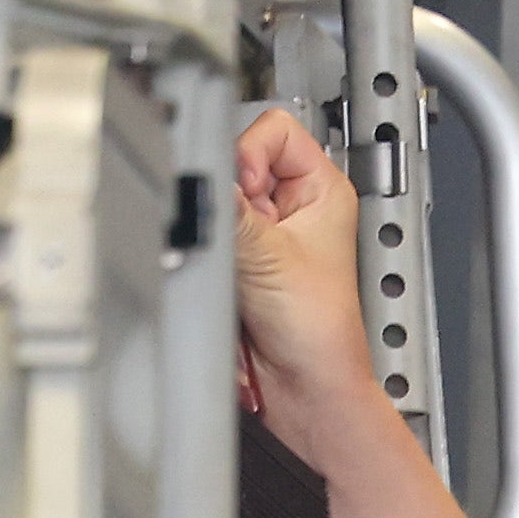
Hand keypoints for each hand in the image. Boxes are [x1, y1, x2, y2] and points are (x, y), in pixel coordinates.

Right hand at [229, 105, 375, 452]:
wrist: (305, 390)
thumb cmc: (317, 332)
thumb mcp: (266, 256)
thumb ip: (227, 208)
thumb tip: (195, 171)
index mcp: (323, 189)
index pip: (272, 127)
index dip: (249, 155)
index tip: (247, 195)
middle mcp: (294, 205)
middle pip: (232, 164)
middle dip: (226, 203)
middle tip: (244, 242)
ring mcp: (263, 232)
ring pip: (213, 202)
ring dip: (217, 238)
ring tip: (241, 271)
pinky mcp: (238, 260)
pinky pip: (203, 237)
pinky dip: (207, 260)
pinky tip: (229, 284)